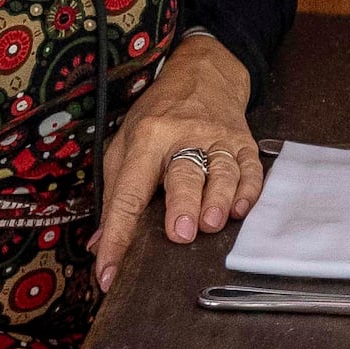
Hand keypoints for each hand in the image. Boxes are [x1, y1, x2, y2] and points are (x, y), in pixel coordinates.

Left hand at [94, 30, 259, 276]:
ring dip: (218, 198)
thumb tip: (99, 244)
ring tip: (212, 223)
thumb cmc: (157, 117)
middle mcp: (183, 136)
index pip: (128, 193)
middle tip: (181, 233)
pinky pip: (251, 168)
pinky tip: (240, 208)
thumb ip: (114, 194)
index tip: (108, 273)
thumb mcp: (125, 144)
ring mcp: (217, 138)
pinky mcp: (243, 142)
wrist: (202, 74)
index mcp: (146, 139)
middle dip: (183, 204)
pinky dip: (248, 190)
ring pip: (221, 170)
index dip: (117, 235)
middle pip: (183, 173)